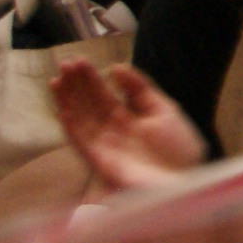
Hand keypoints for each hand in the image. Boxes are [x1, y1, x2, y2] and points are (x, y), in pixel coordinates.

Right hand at [53, 59, 206, 194]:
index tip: (78, 60)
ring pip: (80, 119)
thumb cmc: (179, 150)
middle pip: (88, 105)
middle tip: (65, 63)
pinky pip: (81, 141)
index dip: (91, 78)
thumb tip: (117, 67)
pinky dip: (71, 126)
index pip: (104, 95)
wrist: (186, 182)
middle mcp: (112, 132)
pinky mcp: (100, 161)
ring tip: (57, 79)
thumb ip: (141, 89)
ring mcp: (105, 146)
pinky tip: (62, 108)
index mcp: (128, 119)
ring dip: (67, 100)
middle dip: (75, 85)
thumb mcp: (164, 111)